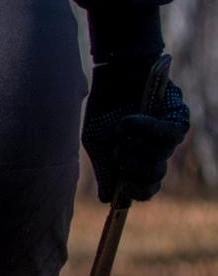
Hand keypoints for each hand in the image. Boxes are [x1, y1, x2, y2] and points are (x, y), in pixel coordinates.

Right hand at [82, 56, 190, 203]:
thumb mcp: (97, 143)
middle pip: (155, 176)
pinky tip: (130, 120)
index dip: (136, 191)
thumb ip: (105, 170)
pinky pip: (170, 134)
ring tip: (121, 130)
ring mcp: (169, 134)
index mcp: (138, 161)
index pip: (146, 187)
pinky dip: (147, 129)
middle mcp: (158, 151)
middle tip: (117, 154)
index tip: (122, 186)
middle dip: (132, 169)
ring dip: (136, 148)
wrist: (111, 75)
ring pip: (161, 157)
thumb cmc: (103, 108)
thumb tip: (108, 200)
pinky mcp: (177, 116)